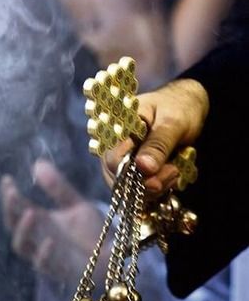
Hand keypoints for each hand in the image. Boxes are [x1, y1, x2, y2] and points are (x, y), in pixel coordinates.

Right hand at [1, 160, 103, 284]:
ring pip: (21, 246)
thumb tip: (37, 163)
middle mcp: (38, 238)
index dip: (9, 194)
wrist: (112, 257)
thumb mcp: (76, 204)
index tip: (7, 179)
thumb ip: (58, 188)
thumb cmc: (92, 233)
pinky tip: (50, 240)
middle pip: (13, 225)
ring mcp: (45, 254)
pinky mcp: (58, 270)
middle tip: (12, 193)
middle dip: (10, 209)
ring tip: (31, 212)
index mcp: (40, 221)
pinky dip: (44, 254)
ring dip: (23, 230)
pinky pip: (43, 265)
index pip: (17, 207)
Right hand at [101, 78, 208, 197]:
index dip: (134, 174)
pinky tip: (172, 176)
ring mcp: (122, 163)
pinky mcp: (133, 175)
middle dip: (149, 183)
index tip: (167, 171)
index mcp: (116, 128)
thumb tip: (144, 168)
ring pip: (130, 191)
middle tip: (175, 170)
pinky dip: (158, 190)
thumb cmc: (178, 107)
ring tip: (176, 170)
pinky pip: (140, 193)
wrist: (187, 107)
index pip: (112, 160)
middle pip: (119, 180)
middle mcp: (113, 148)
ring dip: (156, 187)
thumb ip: (158, 144)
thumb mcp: (172, 122)